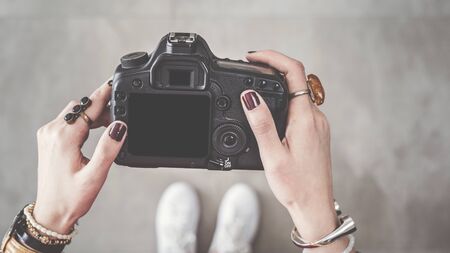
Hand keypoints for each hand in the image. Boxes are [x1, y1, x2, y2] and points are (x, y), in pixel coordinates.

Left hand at [33, 80, 127, 233]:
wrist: (52, 212)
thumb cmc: (71, 198)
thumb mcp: (95, 175)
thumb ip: (109, 148)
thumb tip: (120, 126)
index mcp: (64, 138)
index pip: (87, 109)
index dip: (103, 95)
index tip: (113, 82)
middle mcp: (52, 132)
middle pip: (80, 108)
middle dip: (100, 107)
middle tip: (119, 114)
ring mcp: (48, 135)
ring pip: (74, 114)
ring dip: (92, 115)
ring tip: (110, 125)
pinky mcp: (49, 140)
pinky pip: (68, 122)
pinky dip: (83, 123)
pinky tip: (94, 132)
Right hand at [241, 51, 350, 251]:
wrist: (314, 206)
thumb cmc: (296, 185)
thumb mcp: (272, 155)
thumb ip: (261, 123)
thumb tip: (249, 96)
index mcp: (305, 118)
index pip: (294, 72)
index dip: (272, 58)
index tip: (252, 57)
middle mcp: (316, 117)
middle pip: (296, 78)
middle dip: (271, 67)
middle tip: (248, 67)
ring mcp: (318, 124)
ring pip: (298, 92)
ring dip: (277, 83)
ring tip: (255, 84)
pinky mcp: (316, 132)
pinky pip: (300, 106)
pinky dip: (284, 99)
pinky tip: (270, 108)